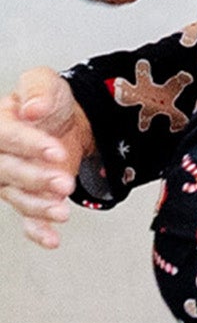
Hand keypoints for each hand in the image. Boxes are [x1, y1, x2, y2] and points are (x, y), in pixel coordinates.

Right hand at [0, 68, 91, 248]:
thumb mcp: (44, 82)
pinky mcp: (27, 196)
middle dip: (36, 180)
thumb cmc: (48, 101)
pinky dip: (38, 231)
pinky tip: (52, 239)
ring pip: (17, 197)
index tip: (55, 151)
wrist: (64, 120)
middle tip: (64, 184)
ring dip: (39, 207)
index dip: (30, 146)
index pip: (6, 138)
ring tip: (62, 211)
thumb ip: (38, 90)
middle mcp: (0, 156)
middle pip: (9, 173)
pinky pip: (26, 219)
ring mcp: (11, 180)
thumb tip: (32, 108)